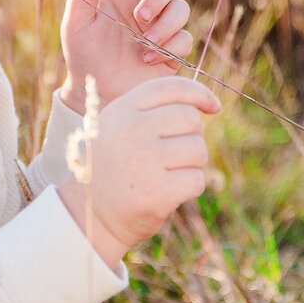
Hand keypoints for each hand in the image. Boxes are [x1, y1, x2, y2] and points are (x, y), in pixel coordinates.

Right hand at [57, 74, 221, 265]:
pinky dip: (190, 187)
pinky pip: (197, 180)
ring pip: (198, 150)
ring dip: (192, 164)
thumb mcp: (119, 125)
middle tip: (175, 154)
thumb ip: (154, 108)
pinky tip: (169, 191)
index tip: (213, 107)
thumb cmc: (115, 165)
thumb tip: (209, 104)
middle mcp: (132, 130)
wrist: (90, 213)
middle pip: (191, 119)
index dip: (200, 94)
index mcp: (122, 109)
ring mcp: (145, 161)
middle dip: (192, 136)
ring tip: (168, 173)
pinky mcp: (157, 192)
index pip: (172, 88)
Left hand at [59, 0, 196, 111]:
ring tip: (144, 48)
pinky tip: (149, 60)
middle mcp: (143, 4)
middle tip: (141, 17)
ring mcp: (160, 26)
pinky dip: (170, 47)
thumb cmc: (83, 56)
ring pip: (180, 9)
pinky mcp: (172, 49)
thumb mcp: (75, 24)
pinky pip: (185, 38)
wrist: (97, 93)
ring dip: (165, 26)